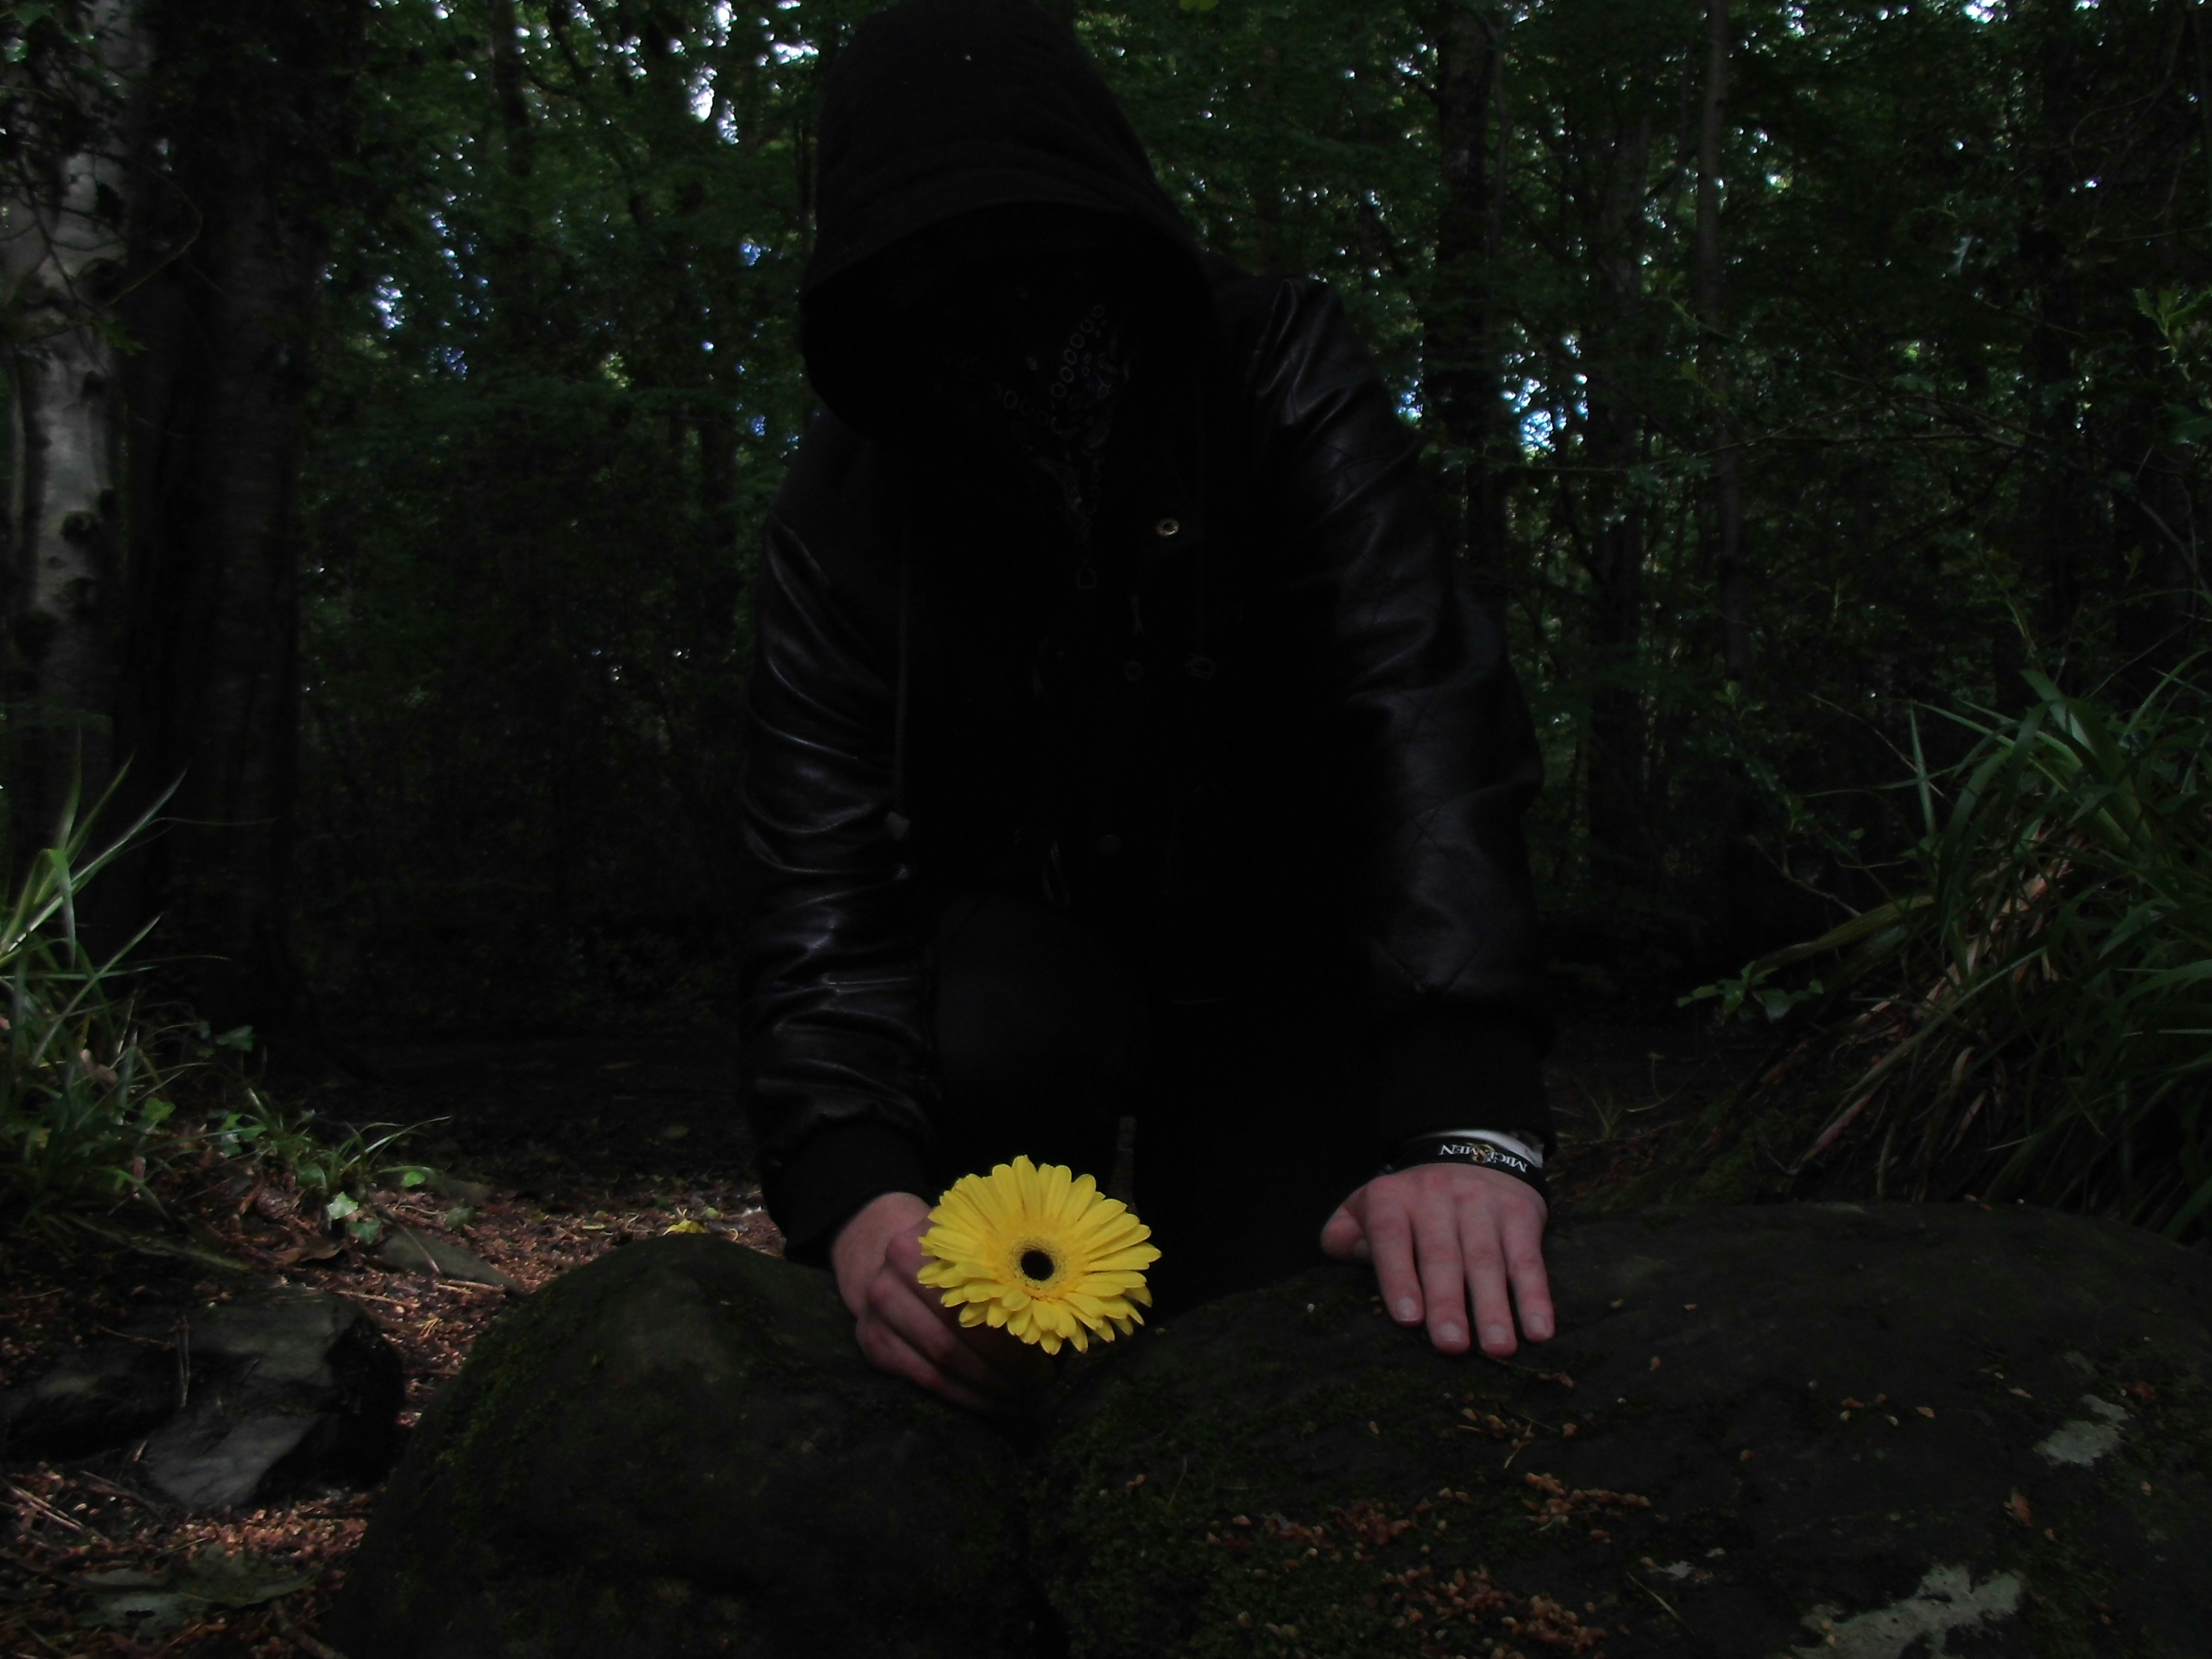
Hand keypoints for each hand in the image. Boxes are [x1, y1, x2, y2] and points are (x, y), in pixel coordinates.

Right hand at [829, 1190, 1053, 1412]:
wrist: (878, 1248)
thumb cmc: (949, 1251)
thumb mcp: (974, 1241)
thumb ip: (1008, 1263)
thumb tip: (1062, 1311)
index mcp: (929, 1243)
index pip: (980, 1297)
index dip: (1015, 1333)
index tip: (1050, 1359)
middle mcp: (895, 1274)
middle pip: (957, 1333)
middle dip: (1005, 1367)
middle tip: (1041, 1384)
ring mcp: (878, 1310)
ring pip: (940, 1362)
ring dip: (985, 1388)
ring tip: (1020, 1400)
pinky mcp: (872, 1341)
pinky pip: (922, 1378)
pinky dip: (960, 1396)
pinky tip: (988, 1403)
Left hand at [1319, 1163, 1553, 1357]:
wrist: (1469, 1152)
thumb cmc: (1410, 1204)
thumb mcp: (1366, 1206)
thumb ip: (1345, 1233)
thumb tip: (1350, 1254)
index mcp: (1393, 1199)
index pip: (1392, 1237)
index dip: (1399, 1277)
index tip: (1409, 1318)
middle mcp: (1437, 1198)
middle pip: (1442, 1256)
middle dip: (1448, 1303)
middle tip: (1451, 1345)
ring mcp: (1481, 1205)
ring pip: (1486, 1260)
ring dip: (1493, 1307)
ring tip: (1498, 1348)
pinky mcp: (1519, 1215)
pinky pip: (1528, 1260)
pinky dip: (1536, 1297)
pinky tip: (1540, 1330)